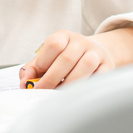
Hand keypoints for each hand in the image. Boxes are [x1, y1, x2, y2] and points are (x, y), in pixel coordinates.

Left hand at [18, 26, 132, 88]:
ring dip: (70, 83)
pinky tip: (77, 94)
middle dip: (52, 79)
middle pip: (67, 58)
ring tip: (59, 95)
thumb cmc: (65, 60)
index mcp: (64, 36)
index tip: (36, 79)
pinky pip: (99, 77)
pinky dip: (87, 87)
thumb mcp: (47, 59)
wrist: (95, 54)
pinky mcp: (108, 66)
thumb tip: (24, 83)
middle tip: (42, 92)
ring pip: (85, 66)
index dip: (43, 62)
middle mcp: (81, 42)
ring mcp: (96, 53)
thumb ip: (32, 70)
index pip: (54, 44)